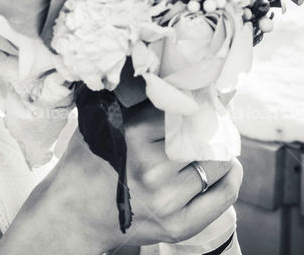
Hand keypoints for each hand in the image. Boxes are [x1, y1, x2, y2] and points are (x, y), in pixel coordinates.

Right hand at [43, 100, 240, 252]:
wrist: (73, 215)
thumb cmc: (87, 163)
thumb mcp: (101, 122)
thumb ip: (132, 102)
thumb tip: (168, 78)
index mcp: (133, 135)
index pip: (183, 108)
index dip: (195, 101)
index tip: (202, 98)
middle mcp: (153, 168)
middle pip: (205, 136)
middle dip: (213, 125)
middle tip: (215, 119)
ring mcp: (167, 199)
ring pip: (217, 164)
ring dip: (222, 151)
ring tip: (218, 143)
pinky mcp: (178, 225)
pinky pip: (222, 197)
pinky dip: (230, 179)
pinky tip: (227, 168)